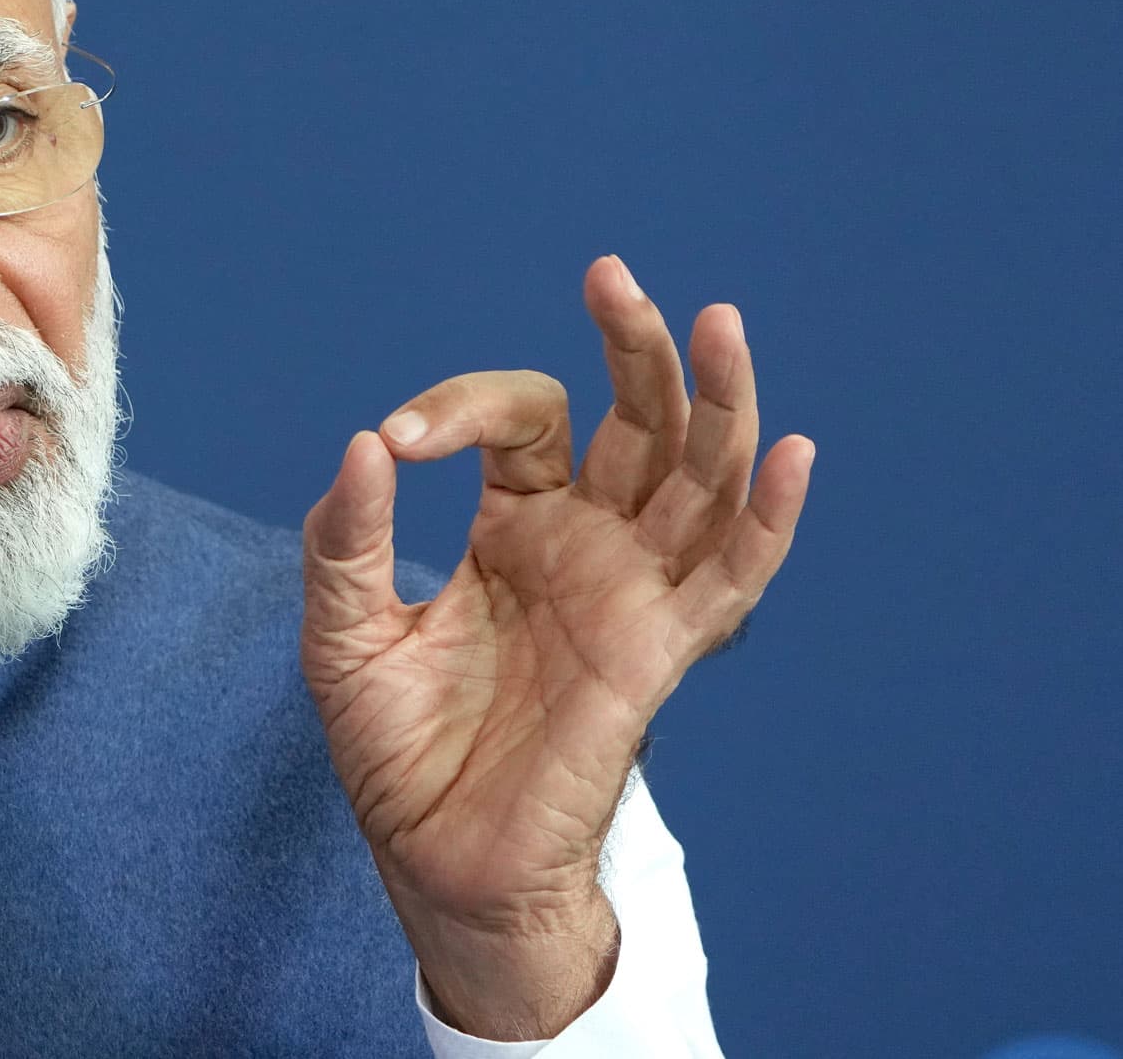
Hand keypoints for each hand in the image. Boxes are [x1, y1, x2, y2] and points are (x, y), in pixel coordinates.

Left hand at [299, 257, 812, 1037]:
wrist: (434, 855)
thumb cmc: (394, 744)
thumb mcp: (343, 630)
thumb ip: (347, 540)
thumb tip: (365, 443)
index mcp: (514, 524)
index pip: (520, 420)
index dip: (462, 407)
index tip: (398, 439)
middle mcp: (586, 543)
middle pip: (638, 420)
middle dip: (634, 346)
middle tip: (612, 277)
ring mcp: (631, 592)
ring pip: (702, 477)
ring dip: (720, 400)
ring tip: (718, 322)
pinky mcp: (659, 651)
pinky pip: (734, 579)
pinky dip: (769, 519)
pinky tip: (788, 452)